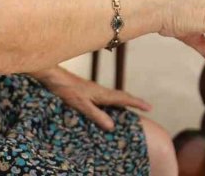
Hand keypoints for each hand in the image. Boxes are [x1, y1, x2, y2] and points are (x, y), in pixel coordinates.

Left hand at [33, 66, 150, 130]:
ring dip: (125, 100)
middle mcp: (101, 90)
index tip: (150, 107)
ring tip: (133, 106)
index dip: (137, 103)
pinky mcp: (88, 90)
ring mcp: (95, 90)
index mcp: (102, 94)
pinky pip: (107, 96)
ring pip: (115, 95)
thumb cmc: (66, 90)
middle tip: (147, 107)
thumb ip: (96, 115)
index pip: (124, 99)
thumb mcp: (81, 105)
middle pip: (122, 96)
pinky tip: (109, 104)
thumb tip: (112, 126)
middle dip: (134, 101)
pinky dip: (114, 100)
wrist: (54, 77)